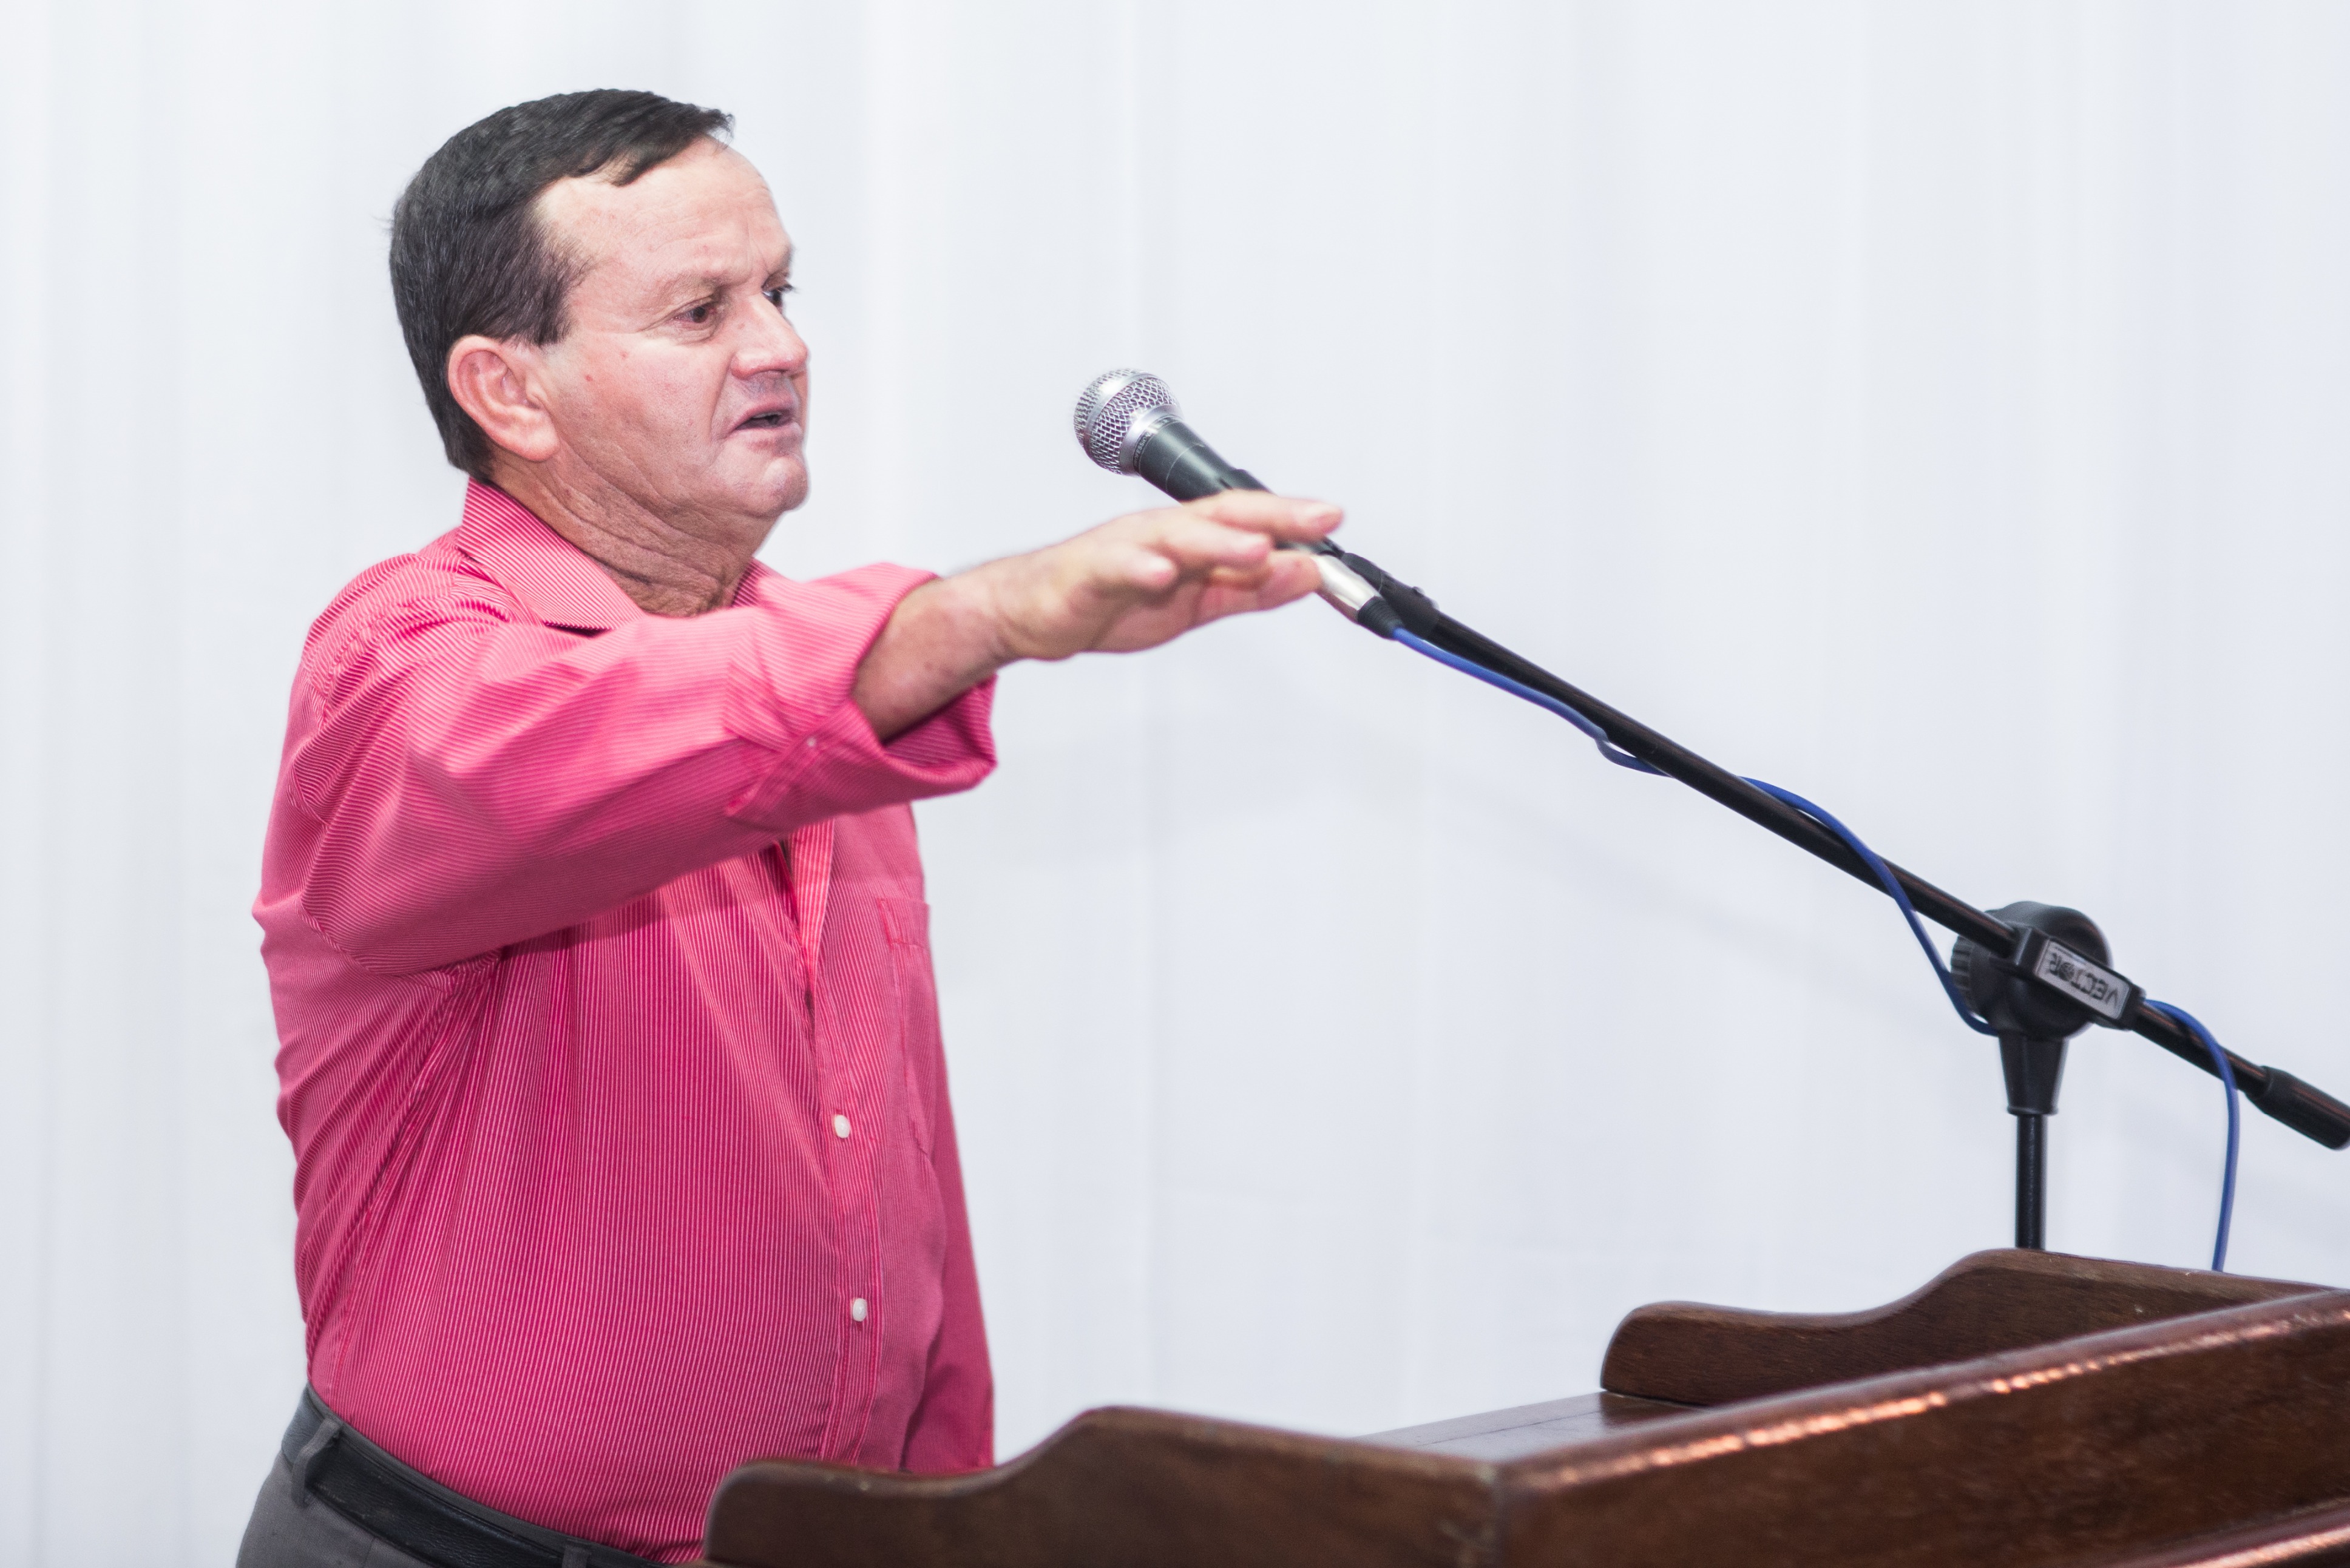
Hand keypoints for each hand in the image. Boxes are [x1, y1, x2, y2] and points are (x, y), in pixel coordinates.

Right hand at [852, 491, 1341, 737]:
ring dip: (1217, 540)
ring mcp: (1123, 548)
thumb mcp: (1196, 602)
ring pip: (1174, 536)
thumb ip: (1249, 587)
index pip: (1248, 518)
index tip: (1333, 519)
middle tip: (1315, 522)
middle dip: (1271, 516)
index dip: (1291, 517)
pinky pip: (1115, 568)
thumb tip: (1307, 573)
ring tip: (1256, 546)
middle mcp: (1160, 532)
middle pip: (1221, 516)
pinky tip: (1162, 573)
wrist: (1033, 614)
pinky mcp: (1087, 574)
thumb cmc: (1110, 598)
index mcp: (1189, 537)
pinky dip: (1139, 569)